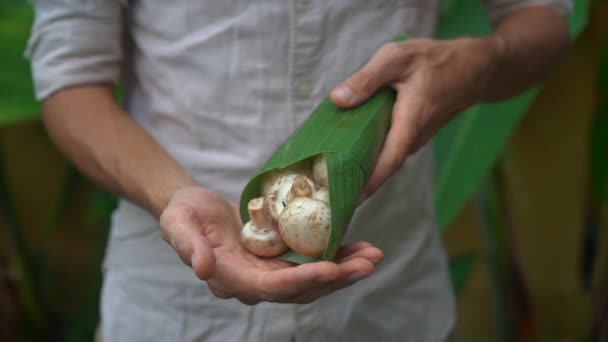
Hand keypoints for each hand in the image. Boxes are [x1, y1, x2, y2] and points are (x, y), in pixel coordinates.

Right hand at [160, 186, 383, 303]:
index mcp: (232, 278)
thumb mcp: (178, 223)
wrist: (193, 210)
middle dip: (336, 278)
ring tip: (373, 255)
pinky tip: (358, 247)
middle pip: (301, 288)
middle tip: (368, 263)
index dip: (302, 280)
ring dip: (344, 270)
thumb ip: (188, 246)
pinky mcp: (280, 258)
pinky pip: (311, 261)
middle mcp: (255, 282)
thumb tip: (202, 268)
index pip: (271, 287)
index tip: (331, 269)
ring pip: (312, 279)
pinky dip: (336, 256)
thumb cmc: (183, 214)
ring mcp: (270, 272)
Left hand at [331, 37, 503, 197]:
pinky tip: (350, 152)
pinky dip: (372, 154)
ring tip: (334, 177)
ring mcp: (415, 138)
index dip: (371, 181)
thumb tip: (337, 99)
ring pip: (387, 158)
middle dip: (360, 181)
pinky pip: (390, 149)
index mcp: (410, 120)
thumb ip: (367, 78)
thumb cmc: (435, 60)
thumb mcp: (398, 58)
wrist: (473, 68)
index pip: (390, 159)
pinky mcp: (414, 135)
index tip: (351, 200)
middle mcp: (414, 136)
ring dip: (364, 169)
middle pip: (385, 166)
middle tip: (331, 193)